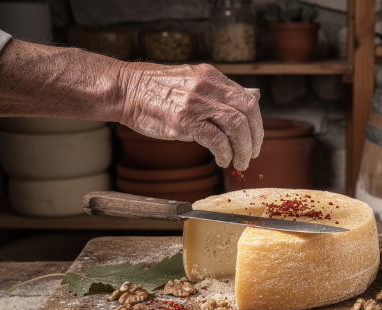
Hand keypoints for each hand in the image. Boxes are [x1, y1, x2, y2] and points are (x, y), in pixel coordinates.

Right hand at [119, 63, 263, 170]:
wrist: (125, 89)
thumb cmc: (156, 90)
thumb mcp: (193, 81)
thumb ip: (222, 91)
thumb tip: (254, 97)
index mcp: (211, 76)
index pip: (247, 99)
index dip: (257, 122)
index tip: (255, 139)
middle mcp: (207, 86)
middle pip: (247, 112)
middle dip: (255, 137)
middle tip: (252, 153)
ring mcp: (196, 102)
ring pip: (236, 127)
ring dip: (243, 149)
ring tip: (240, 162)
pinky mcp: (184, 120)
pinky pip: (217, 140)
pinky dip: (225, 153)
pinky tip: (222, 160)